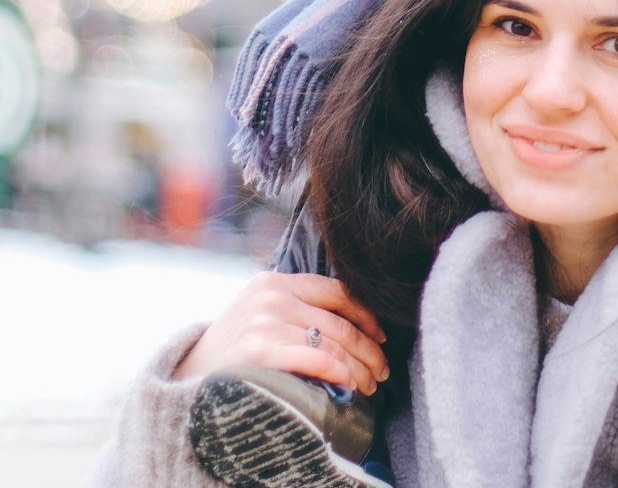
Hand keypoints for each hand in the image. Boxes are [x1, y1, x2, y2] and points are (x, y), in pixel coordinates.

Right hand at [173, 271, 389, 395]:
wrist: (185, 379)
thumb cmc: (231, 351)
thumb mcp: (259, 314)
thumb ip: (295, 309)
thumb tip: (350, 325)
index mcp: (275, 281)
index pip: (335, 290)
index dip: (365, 314)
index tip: (382, 336)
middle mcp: (272, 296)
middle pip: (339, 320)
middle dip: (368, 348)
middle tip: (383, 370)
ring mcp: (265, 322)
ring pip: (332, 342)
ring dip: (359, 367)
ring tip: (371, 385)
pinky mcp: (261, 350)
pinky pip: (315, 359)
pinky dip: (340, 373)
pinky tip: (351, 385)